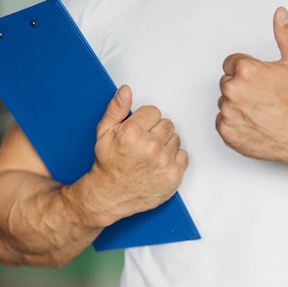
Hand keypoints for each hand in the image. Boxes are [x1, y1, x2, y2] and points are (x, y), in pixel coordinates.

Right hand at [77, 85, 187, 226]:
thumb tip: (125, 91)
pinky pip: (183, 155)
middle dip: (156, 131)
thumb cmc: (108, 165)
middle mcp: (151, 147)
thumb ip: (116, 109)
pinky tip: (159, 164)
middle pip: (167, 124)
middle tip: (144, 144)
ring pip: (176, 139)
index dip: (145, 120)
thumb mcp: (104, 133)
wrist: (110, 195)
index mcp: (133, 133)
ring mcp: (164, 162)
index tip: (139, 130)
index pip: (154, 111)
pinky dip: (174, 159)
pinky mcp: (174, 175)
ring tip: (150, 155)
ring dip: (165, 145)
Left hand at [216, 7, 287, 163]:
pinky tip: (253, 124)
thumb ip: (285, 34)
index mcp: (245, 70)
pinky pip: (222, 122)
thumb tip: (281, 14)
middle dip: (241, 88)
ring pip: (225, 103)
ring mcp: (227, 112)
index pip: (231, 64)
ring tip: (260, 111)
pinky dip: (234, 124)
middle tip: (263, 97)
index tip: (260, 82)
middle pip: (227, 83)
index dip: (247, 72)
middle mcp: (232, 90)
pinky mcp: (226, 131)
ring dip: (237, 106)